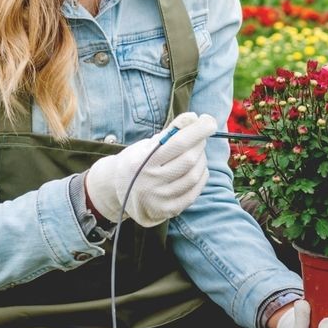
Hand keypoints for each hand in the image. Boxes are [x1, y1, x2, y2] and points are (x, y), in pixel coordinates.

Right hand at [84, 111, 216, 228]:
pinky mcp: (169, 209)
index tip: (208, 121)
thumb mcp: (146, 144)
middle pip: (189, 159)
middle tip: (200, 137)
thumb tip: (195, 118)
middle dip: (200, 143)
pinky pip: (194, 191)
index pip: (179, 143)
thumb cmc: (137, 161)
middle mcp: (150, 181)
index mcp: (143, 160)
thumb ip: (170, 131)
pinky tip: (197, 169)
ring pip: (194, 175)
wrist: (119, 191)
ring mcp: (160, 198)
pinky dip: (201, 176)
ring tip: (197, 153)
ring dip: (202, 160)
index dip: (198, 131)